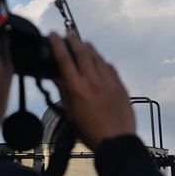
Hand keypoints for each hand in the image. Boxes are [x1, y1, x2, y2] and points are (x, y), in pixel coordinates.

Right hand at [48, 30, 135, 148]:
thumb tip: (58, 76)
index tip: (53, 35)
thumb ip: (65, 93)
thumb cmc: (92, 133)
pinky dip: (103, 62)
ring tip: (84, 42)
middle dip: (74, 40)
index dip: (57, 45)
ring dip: (89, 48)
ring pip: (98, 58)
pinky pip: (111, 68)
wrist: (117, 142)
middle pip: (82, 53)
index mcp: (78, 90)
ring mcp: (109, 83)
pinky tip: (100, 61)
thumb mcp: (72, 115)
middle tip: (69, 33)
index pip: (64, 60)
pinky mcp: (121, 87)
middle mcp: (93, 83)